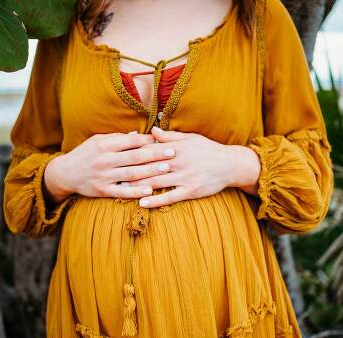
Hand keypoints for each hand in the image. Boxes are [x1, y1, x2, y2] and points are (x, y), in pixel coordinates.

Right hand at [43, 132, 174, 202]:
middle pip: (135, 157)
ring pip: (131, 173)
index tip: (165, 140)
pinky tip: (150, 191)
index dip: (149, 141)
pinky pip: (122, 191)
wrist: (65, 173)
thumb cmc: (86, 154)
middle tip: (173, 153)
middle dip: (155, 154)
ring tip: (166, 169)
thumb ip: (118, 138)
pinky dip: (136, 191)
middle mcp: (105, 160)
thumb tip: (139, 135)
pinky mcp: (102, 190)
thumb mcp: (98, 141)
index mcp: (105, 145)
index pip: (131, 141)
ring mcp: (104, 176)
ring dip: (150, 171)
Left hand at [126, 127, 260, 207]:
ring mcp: (185, 177)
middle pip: (149, 166)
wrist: (230, 164)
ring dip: (138, 186)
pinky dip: (155, 200)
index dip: (132, 153)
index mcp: (176, 148)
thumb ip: (169, 136)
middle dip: (130, 170)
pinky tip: (142, 203)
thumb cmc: (209, 150)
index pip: (150, 149)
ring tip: (121, 189)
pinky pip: (170, 197)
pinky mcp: (191, 190)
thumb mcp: (190, 138)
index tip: (117, 155)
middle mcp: (179, 162)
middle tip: (112, 174)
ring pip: (156, 182)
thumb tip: (151, 129)